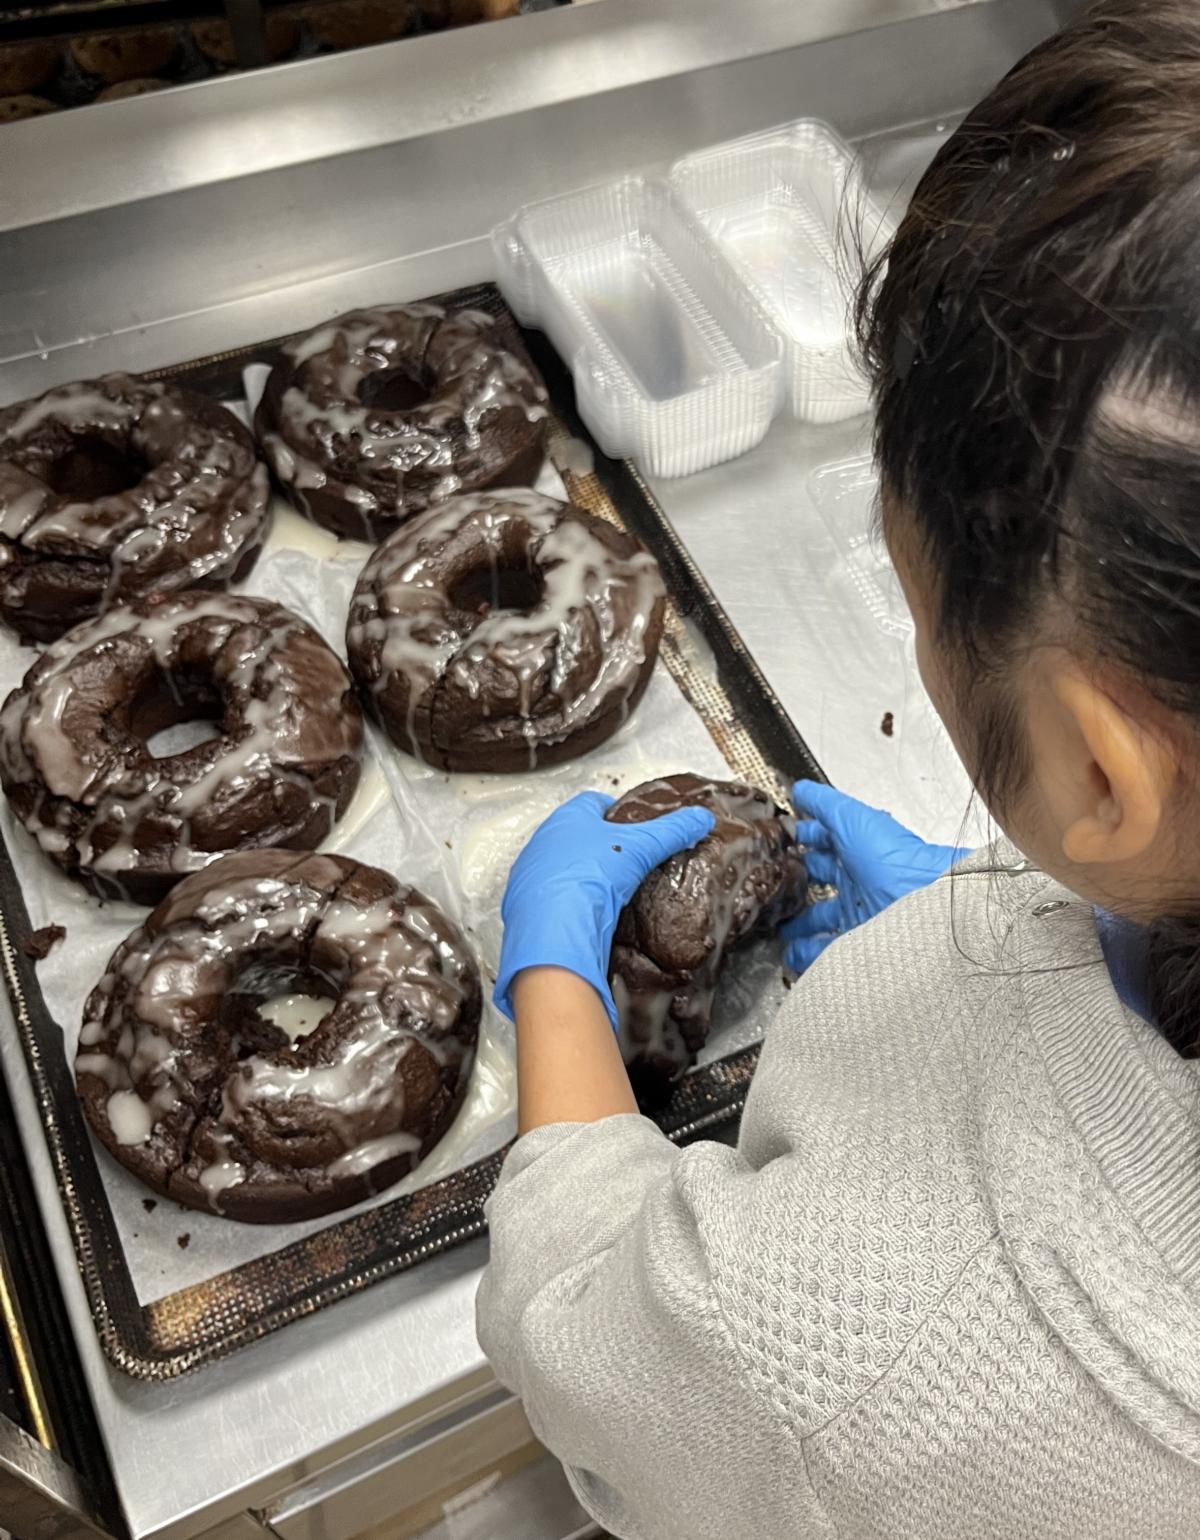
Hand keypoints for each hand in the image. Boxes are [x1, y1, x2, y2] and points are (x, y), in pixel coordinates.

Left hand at [494, 790, 715, 1027]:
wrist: (555, 928)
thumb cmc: (593, 876)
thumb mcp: (643, 848)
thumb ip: (673, 831)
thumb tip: (702, 818)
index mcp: (568, 818)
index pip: (594, 802)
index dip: (616, 812)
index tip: (632, 825)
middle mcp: (543, 841)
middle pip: (574, 835)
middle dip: (598, 846)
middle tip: (624, 861)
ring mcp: (529, 874)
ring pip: (559, 867)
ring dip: (579, 875)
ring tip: (606, 892)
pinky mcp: (523, 905)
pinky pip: (548, 898)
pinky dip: (565, 903)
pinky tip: (584, 915)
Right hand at [781, 780, 968, 972]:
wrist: (924, 904)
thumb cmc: (894, 859)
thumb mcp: (852, 820)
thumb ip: (825, 805)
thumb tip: (801, 789)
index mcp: (856, 848)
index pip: (822, 839)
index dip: (801, 836)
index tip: (778, 840)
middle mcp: (858, 878)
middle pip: (820, 877)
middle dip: (796, 878)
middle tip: (771, 881)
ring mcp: (858, 911)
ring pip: (821, 915)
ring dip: (799, 920)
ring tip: (778, 925)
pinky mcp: (858, 941)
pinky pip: (827, 950)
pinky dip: (806, 953)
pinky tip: (791, 954)